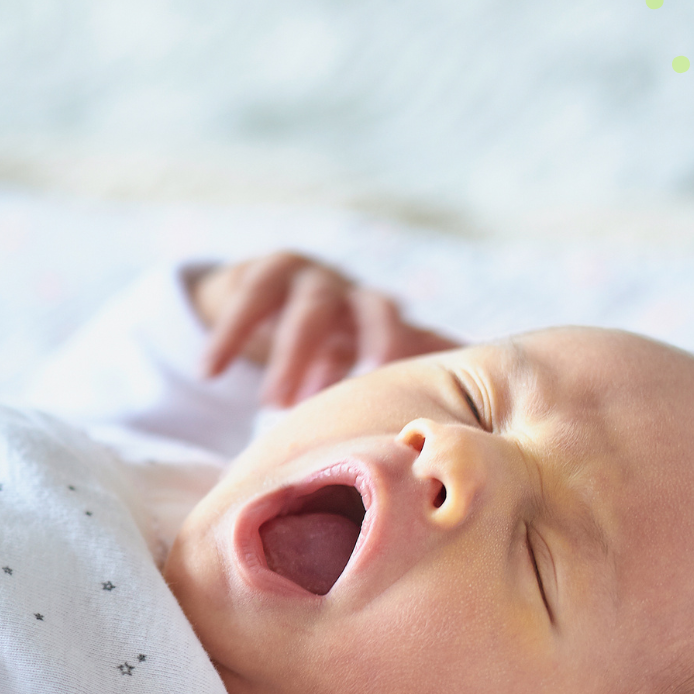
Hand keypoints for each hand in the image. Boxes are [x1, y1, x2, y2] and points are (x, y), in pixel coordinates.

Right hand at [188, 250, 460, 407]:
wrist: (267, 296)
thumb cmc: (332, 342)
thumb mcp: (364, 359)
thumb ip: (412, 375)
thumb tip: (483, 420)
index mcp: (385, 318)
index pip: (414, 331)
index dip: (417, 358)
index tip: (414, 397)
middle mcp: (354, 291)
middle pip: (371, 309)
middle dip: (370, 346)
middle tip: (360, 394)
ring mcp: (308, 276)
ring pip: (306, 308)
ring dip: (291, 356)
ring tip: (274, 406)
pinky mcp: (258, 273)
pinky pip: (245, 300)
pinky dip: (228, 336)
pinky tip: (210, 372)